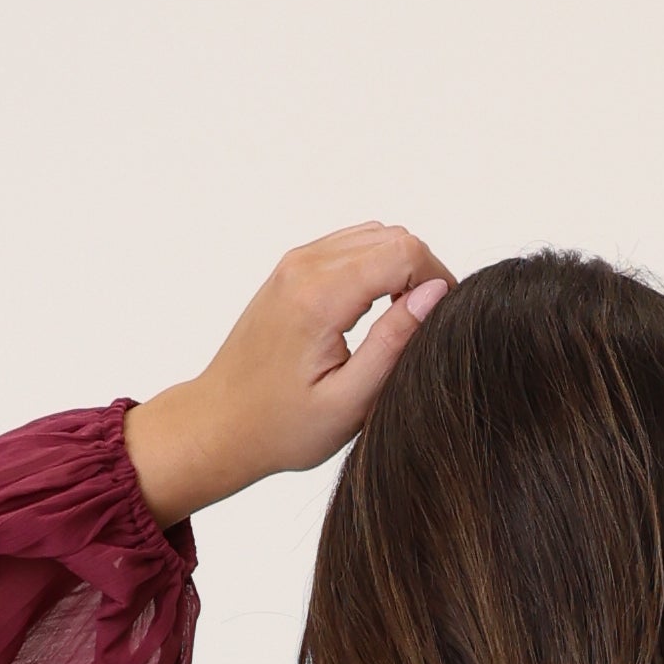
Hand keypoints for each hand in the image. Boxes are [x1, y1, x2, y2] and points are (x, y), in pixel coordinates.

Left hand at [125, 227, 453, 523]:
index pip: (403, 252)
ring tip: (402, 322)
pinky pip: (350, 246)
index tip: (443, 322)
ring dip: (400, 268)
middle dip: (423, 273)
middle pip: (392, 236)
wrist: (220, 424)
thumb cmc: (281, 428)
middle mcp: (305, 265)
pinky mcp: (292, 269)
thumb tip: (434, 294)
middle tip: (427, 326)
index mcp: (319, 296)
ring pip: (373, 235)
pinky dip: (376, 268)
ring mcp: (295, 262)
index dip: (437, 281)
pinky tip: (376, 312)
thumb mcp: (349, 401)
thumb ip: (394, 342)